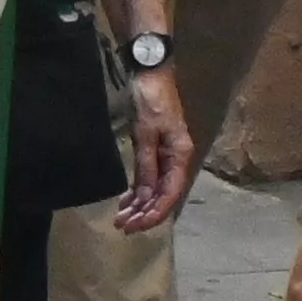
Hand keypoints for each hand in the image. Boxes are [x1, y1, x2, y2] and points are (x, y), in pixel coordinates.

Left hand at [112, 63, 201, 234]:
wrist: (150, 73)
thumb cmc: (150, 101)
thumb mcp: (146, 134)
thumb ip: (146, 166)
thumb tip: (146, 196)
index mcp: (181, 156)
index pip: (170, 194)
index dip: (154, 213)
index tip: (136, 227)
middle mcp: (177, 159)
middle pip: (163, 195)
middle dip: (144, 214)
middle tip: (122, 228)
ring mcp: (166, 155)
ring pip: (155, 189)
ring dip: (140, 205)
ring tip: (121, 219)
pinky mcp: (155, 149)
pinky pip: (149, 178)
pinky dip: (138, 191)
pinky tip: (126, 201)